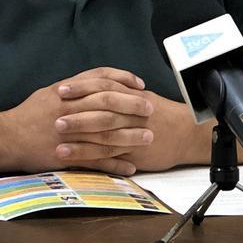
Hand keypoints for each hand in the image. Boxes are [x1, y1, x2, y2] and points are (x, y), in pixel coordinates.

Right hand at [0, 67, 152, 174]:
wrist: (6, 138)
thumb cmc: (27, 115)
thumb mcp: (49, 93)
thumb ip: (74, 87)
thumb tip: (97, 81)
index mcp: (65, 93)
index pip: (100, 80)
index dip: (122, 80)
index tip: (140, 85)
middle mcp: (69, 110)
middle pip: (107, 105)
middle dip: (132, 105)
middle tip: (150, 109)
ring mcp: (69, 135)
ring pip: (105, 134)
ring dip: (129, 136)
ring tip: (148, 137)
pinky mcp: (66, 156)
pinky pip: (96, 161)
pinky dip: (114, 165)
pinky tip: (130, 166)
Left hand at [57, 90, 206, 172]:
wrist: (188, 134)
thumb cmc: (164, 116)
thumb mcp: (144, 98)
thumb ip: (122, 93)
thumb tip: (96, 87)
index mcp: (132, 97)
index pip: (103, 87)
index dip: (82, 88)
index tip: (61, 89)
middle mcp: (131, 113)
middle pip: (100, 108)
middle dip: (76, 110)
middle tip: (54, 112)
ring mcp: (132, 134)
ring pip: (101, 131)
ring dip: (77, 132)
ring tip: (56, 134)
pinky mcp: (133, 153)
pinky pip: (106, 154)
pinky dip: (86, 154)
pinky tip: (70, 156)